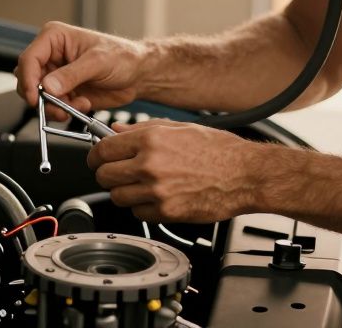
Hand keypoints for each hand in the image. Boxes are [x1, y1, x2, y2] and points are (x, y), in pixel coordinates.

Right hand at [15, 21, 147, 119]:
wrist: (138, 75)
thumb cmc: (123, 57)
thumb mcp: (97, 62)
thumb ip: (71, 75)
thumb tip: (47, 86)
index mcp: (55, 38)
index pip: (29, 59)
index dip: (28, 80)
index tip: (35, 98)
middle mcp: (51, 55)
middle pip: (28, 79)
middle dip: (41, 97)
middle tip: (57, 108)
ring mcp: (56, 74)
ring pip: (38, 96)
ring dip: (54, 106)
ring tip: (76, 105)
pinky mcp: (63, 91)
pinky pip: (52, 105)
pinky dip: (65, 110)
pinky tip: (83, 103)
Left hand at [88, 120, 271, 221]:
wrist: (245, 175)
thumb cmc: (218, 150)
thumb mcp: (179, 127)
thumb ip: (142, 129)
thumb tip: (115, 131)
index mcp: (151, 139)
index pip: (103, 150)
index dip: (95, 156)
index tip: (97, 159)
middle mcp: (150, 165)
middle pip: (104, 176)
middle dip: (106, 174)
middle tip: (117, 173)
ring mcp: (158, 191)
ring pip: (118, 197)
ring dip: (124, 192)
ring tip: (140, 185)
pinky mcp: (167, 212)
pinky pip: (138, 213)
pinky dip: (142, 208)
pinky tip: (156, 197)